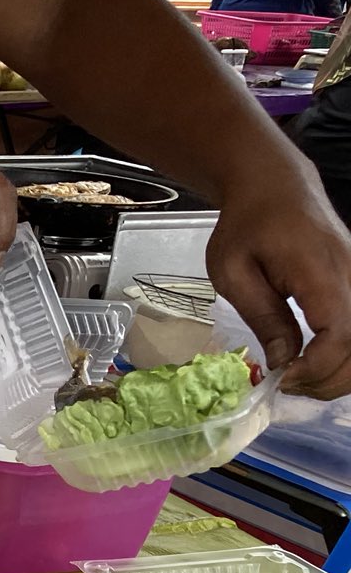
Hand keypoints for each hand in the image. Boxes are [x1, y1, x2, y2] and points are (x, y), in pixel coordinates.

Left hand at [206, 170, 350, 398]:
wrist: (275, 185)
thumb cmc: (246, 225)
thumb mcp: (233, 271)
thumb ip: (263, 316)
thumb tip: (283, 361)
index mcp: (321, 271)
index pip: (340, 333)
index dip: (317, 368)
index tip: (282, 380)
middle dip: (329, 379)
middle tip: (288, 387)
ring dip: (338, 371)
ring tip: (298, 378)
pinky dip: (343, 355)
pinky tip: (313, 361)